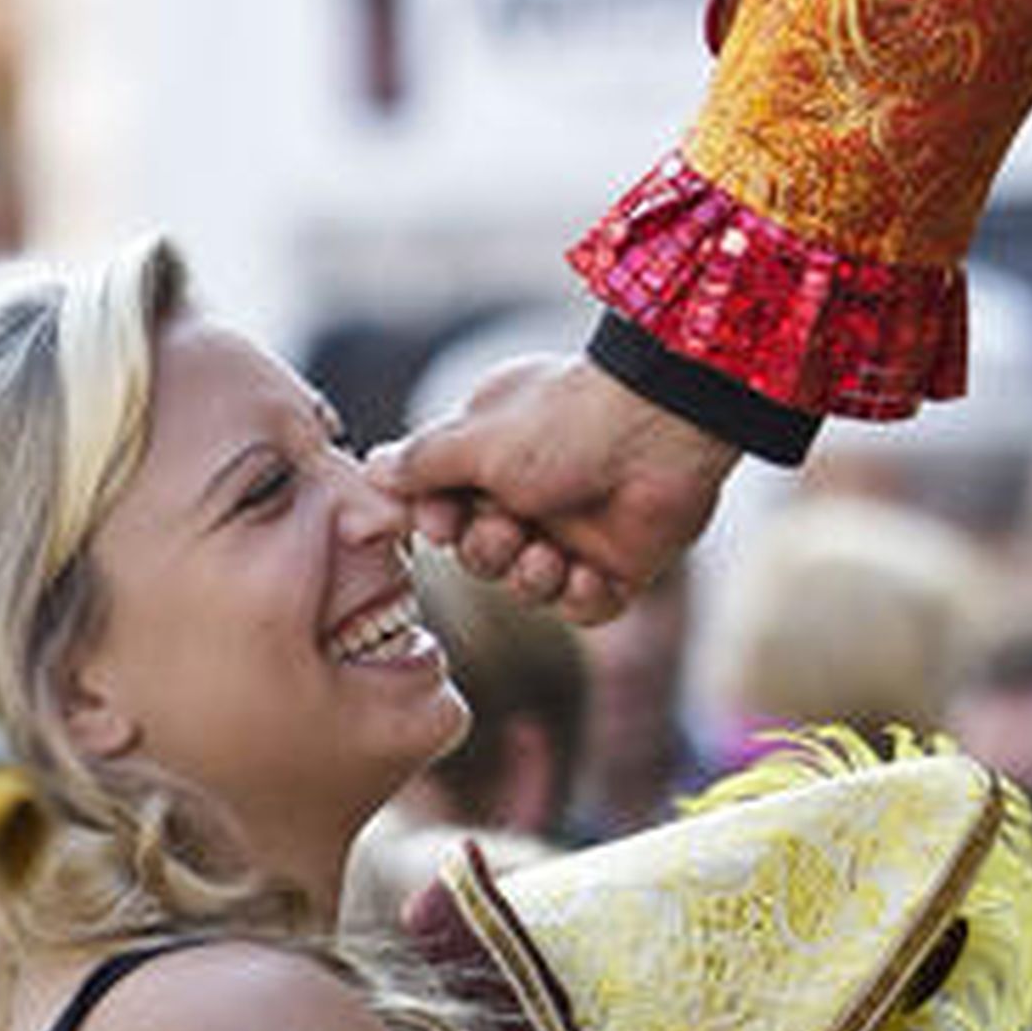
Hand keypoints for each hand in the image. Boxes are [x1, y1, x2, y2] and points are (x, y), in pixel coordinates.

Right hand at [370, 354, 736, 622]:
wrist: (662, 432)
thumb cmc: (564, 423)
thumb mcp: (476, 440)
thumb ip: (421, 461)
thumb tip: (369, 467)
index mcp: (494, 453)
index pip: (445, 505)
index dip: (440, 523)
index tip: (441, 522)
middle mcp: (532, 491)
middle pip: (481, 553)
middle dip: (487, 552)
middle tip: (508, 530)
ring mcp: (578, 528)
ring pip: (528, 586)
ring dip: (532, 578)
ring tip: (553, 556)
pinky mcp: (621, 561)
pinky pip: (584, 607)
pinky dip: (581, 599)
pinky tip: (587, 575)